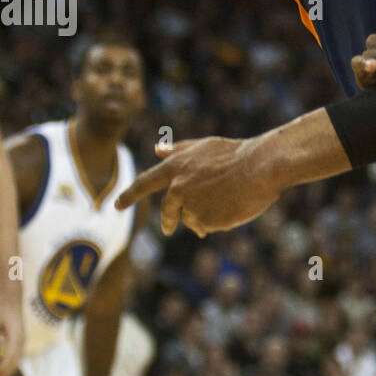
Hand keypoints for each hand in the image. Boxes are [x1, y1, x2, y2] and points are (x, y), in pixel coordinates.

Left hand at [0, 290, 24, 375]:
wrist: (11, 300)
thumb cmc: (0, 309)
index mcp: (16, 336)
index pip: (9, 357)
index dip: (1, 369)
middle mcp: (22, 340)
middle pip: (15, 363)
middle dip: (3, 374)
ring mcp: (22, 341)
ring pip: (17, 361)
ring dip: (6, 372)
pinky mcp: (20, 341)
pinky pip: (16, 357)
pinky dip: (9, 366)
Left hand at [115, 135, 282, 237]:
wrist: (259, 167)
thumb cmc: (234, 154)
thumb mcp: (203, 147)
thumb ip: (178, 150)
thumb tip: (158, 150)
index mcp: (175, 168)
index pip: (144, 183)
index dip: (129, 195)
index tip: (116, 206)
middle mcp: (178, 189)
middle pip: (169, 211)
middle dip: (169, 221)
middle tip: (168, 228)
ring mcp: (191, 207)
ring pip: (192, 220)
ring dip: (203, 216)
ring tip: (226, 201)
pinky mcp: (206, 222)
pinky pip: (208, 226)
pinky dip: (218, 221)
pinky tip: (232, 208)